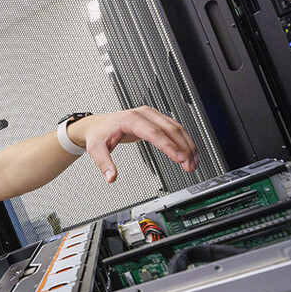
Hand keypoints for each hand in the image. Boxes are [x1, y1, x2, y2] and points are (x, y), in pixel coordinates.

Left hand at [70, 106, 198, 182]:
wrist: (97, 125)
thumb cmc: (98, 135)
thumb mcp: (96, 150)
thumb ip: (104, 164)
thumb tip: (111, 177)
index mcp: (131, 119)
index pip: (155, 132)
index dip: (169, 145)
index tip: (179, 158)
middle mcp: (144, 114)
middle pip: (170, 129)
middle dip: (183, 148)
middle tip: (190, 165)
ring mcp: (152, 115)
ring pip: (176, 127)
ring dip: (187, 144)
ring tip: (194, 162)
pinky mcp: (156, 119)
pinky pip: (174, 128)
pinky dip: (184, 140)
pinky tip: (189, 152)